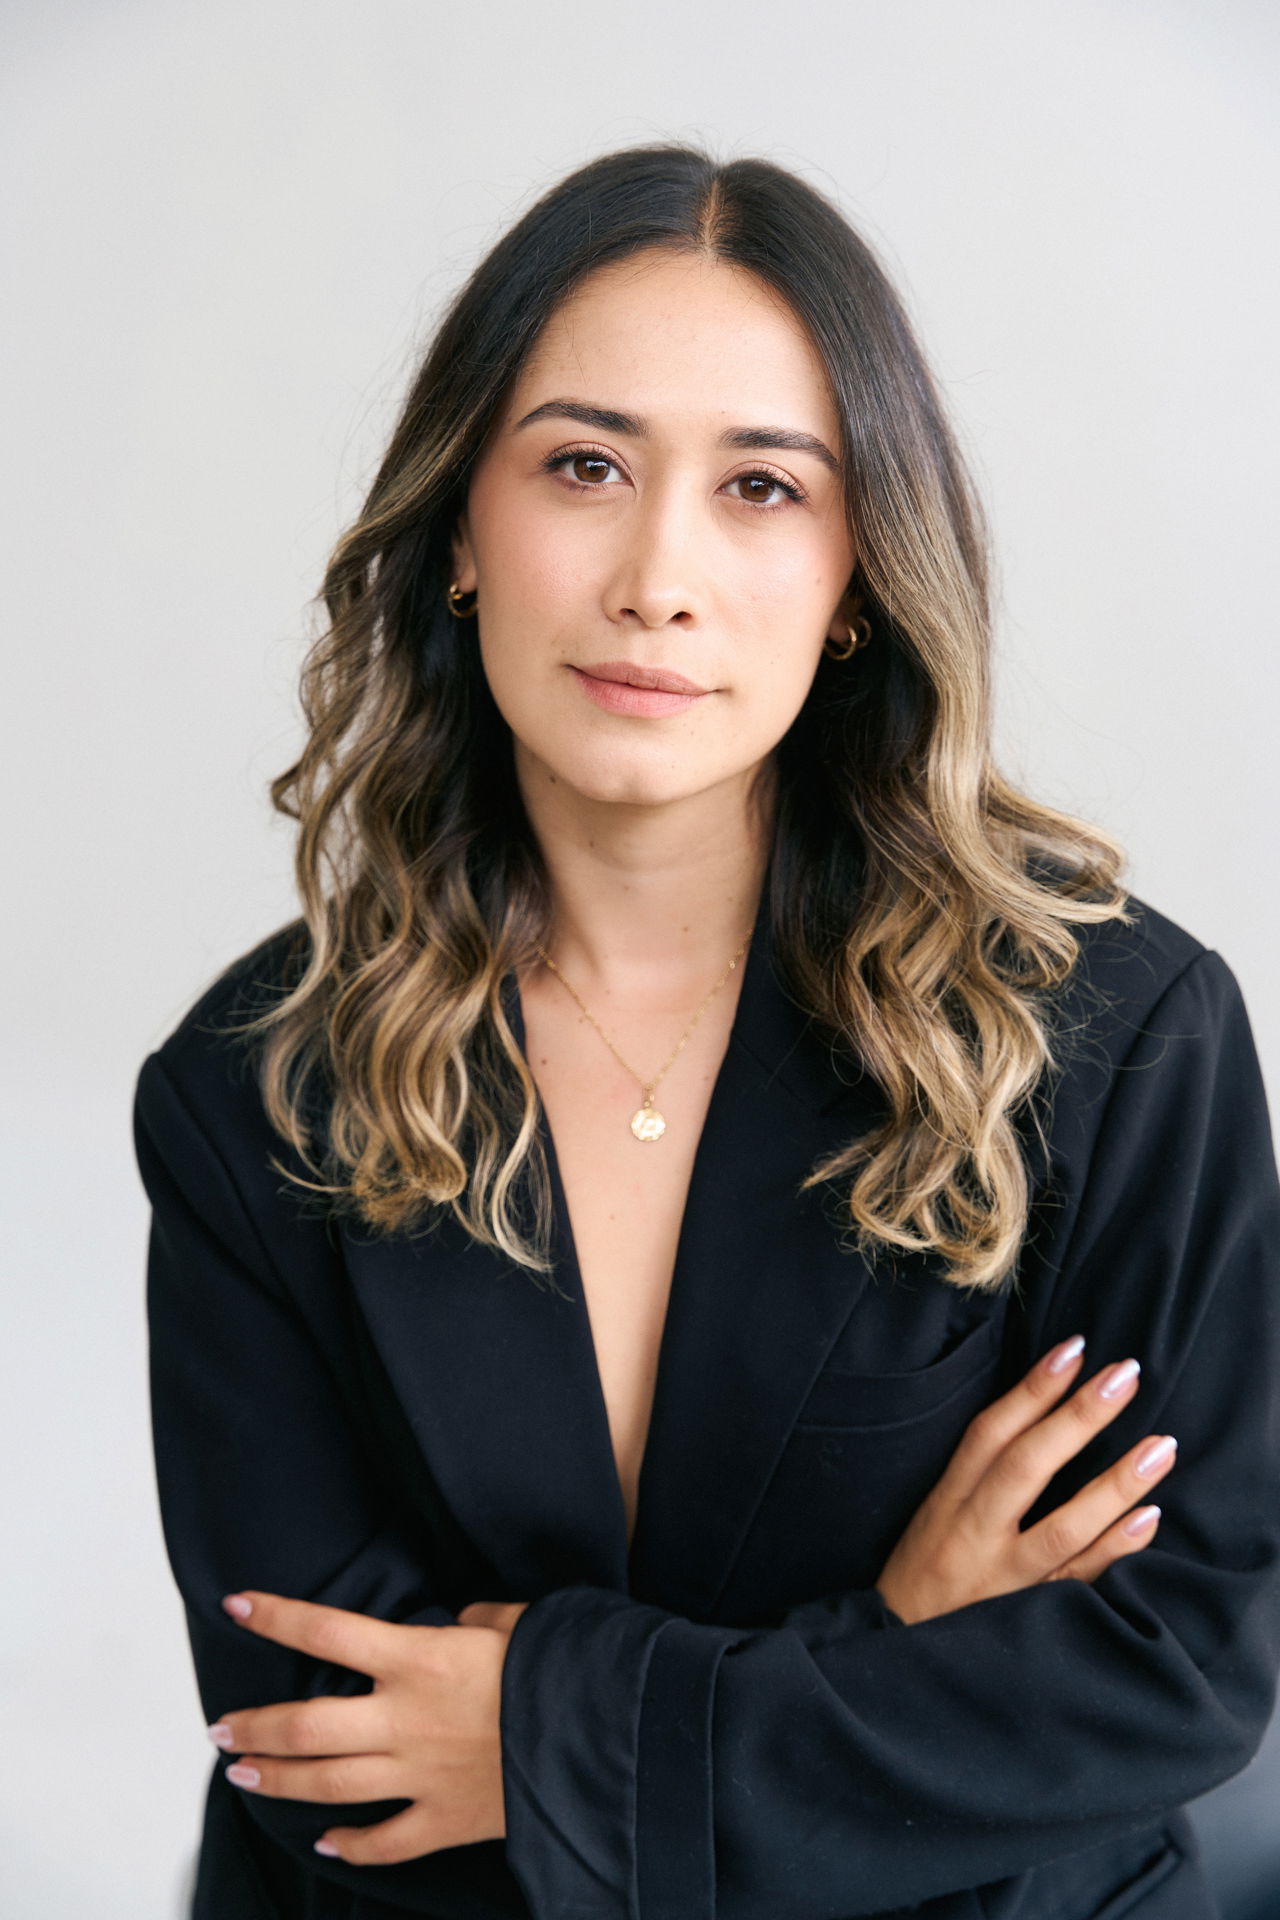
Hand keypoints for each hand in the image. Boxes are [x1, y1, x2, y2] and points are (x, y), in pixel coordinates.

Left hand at [209, 1590, 530, 1864]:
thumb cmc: (561, 1668)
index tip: (237, 1605)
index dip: (275, 1616)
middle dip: (254, 1727)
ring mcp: (418, 1776)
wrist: (600, 1739)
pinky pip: (384, 1841)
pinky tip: (325, 1844)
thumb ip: (477, 1620)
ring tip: (241, 1775)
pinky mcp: (444, 1821)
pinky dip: (350, 1846)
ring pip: (327, 1784)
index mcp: (418, 1659)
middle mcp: (404, 1718)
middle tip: (218, 1729)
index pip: (326, 1630)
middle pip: (306, 1725)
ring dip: (277, 1781)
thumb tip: (462, 1624)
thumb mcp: (516, 1622)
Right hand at [874, 1338, 1177, 1625]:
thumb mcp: (937, 1510)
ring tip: (1161, 1446)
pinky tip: (1149, 1519)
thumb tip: (1045, 1414)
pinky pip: (1076, 1582)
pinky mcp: (1026, 1618)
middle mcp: (973, 1534)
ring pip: (1061, 1527)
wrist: (896, 1650)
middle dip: (1077, 1418)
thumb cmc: (924, 1570)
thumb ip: (981, 1471)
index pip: (990, 1434)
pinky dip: (1113, 1551)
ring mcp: (1002, 1579)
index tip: (1073, 1349)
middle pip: (1025, 1467)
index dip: (1031, 1389)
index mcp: (948, 1499)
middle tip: (1124, 1375)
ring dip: (1115, 1485)